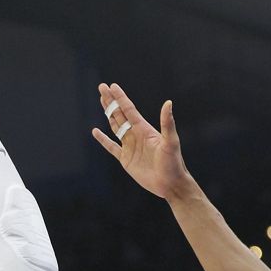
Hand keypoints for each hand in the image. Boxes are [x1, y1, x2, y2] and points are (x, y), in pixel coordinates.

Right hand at [91, 83, 199, 201]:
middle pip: (120, 114)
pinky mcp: (126, 159)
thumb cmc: (174, 163)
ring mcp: (130, 146)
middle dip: (111, 101)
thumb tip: (168, 103)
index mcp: (145, 129)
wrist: (170, 184)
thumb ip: (167, 123)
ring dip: (108, 114)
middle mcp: (136, 135)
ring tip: (102, 101)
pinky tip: (96, 131)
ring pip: (115, 126)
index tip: (112, 86)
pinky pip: (112, 147)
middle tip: (102, 87)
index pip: (129, 110)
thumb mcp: (171, 142)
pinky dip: (103, 140)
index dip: (120, 98)